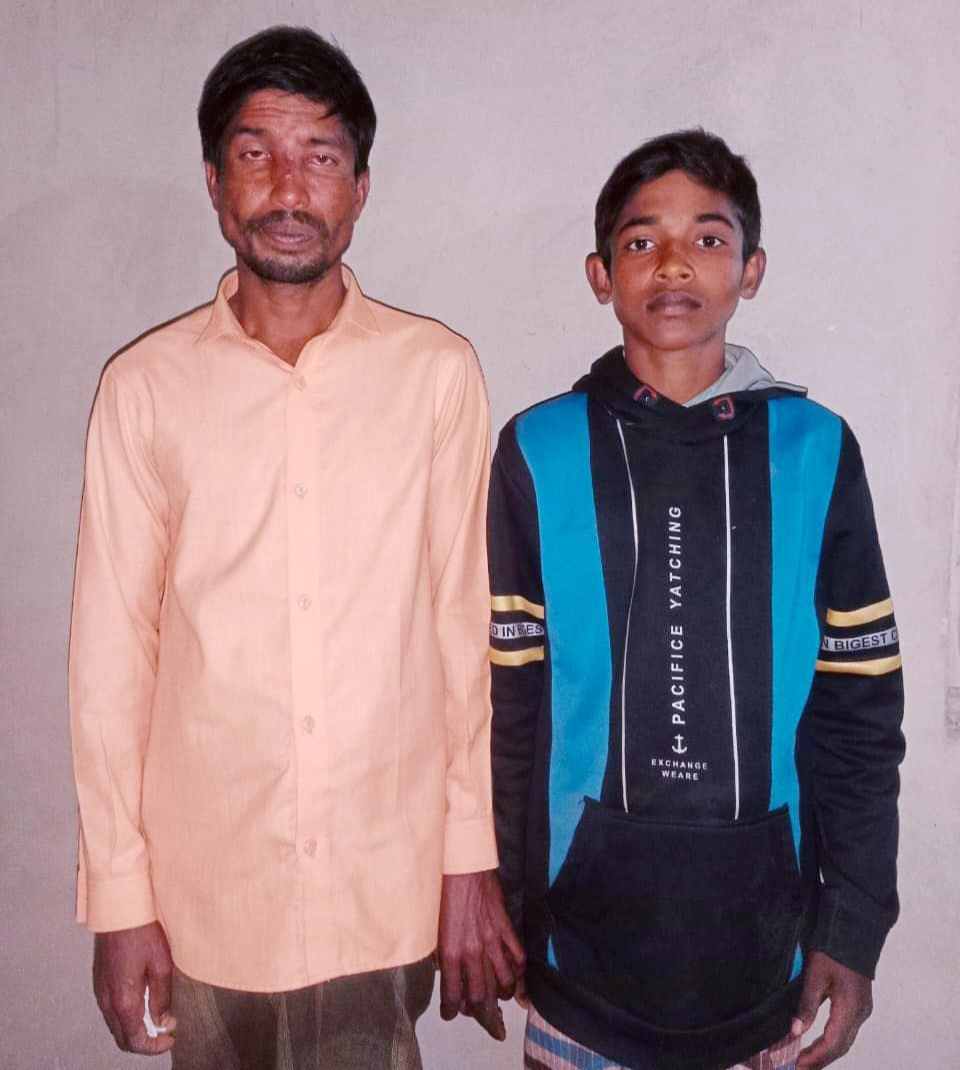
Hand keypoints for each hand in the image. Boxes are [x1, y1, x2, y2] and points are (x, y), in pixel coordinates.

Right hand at [93, 921, 175, 1053]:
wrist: (119, 911)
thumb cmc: (142, 934)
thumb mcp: (161, 965)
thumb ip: (161, 998)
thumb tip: (163, 1021)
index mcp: (124, 1001)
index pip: (135, 1040)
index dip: (154, 1047)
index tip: (170, 1039)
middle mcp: (107, 1002)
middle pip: (122, 1038)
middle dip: (144, 1041)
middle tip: (165, 1032)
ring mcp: (100, 993)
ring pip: (116, 1025)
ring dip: (135, 1029)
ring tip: (158, 1018)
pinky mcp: (100, 983)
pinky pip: (111, 1011)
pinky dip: (127, 1016)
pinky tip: (143, 1004)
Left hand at [437, 870, 525, 1039]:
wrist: (462, 865)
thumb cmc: (442, 891)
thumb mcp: (432, 925)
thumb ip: (440, 951)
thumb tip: (443, 968)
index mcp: (450, 952)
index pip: (452, 995)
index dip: (451, 1010)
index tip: (450, 1013)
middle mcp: (472, 951)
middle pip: (480, 994)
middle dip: (479, 1010)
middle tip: (476, 1010)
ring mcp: (492, 940)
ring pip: (503, 981)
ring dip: (502, 994)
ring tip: (499, 997)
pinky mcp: (505, 927)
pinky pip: (518, 956)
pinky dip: (520, 972)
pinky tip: (517, 977)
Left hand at [792, 951, 871, 1068]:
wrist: (852, 930)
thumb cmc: (832, 950)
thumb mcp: (815, 976)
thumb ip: (806, 1006)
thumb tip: (794, 1032)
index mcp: (851, 1008)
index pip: (833, 1043)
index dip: (815, 1057)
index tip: (798, 1066)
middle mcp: (860, 1013)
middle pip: (841, 1046)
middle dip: (821, 1059)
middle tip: (800, 1068)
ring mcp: (862, 1009)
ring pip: (845, 1039)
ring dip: (827, 1052)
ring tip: (807, 1060)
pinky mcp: (860, 1003)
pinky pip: (847, 1029)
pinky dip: (833, 1040)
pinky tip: (820, 1042)